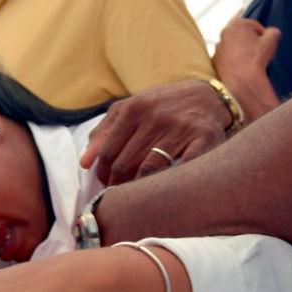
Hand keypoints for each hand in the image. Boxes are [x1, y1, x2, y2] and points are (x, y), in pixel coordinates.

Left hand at [80, 80, 229, 184]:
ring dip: (138, 188)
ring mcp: (179, 128)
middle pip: (124, 164)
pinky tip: (164, 189)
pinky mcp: (203, 138)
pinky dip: (170, 182)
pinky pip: (182, 168)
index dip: (103, 173)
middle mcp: (155, 117)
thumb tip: (84, 163)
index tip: (106, 183)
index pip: (108, 152)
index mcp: (133, 108)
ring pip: (148, 170)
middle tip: (120, 193)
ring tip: (136, 195)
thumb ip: (104, 132)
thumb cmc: (162, 107)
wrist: (206, 97)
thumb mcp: (130, 110)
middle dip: (117, 184)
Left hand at [213, 17, 281, 121]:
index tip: (265, 48)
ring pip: (234, 48)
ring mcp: (217, 47)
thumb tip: (272, 32)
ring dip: (242, 53)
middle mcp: (224, 33)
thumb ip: (273, 32)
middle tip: (258, 55)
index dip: (263, 38)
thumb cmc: (256, 59)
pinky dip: (233, 63)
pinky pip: (227, 60)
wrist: (241, 82)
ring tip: (250, 64)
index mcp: (238, 24)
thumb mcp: (271, 41)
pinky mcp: (214, 61)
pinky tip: (241, 70)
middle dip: (251, 44)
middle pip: (243, 36)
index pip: (255, 27)